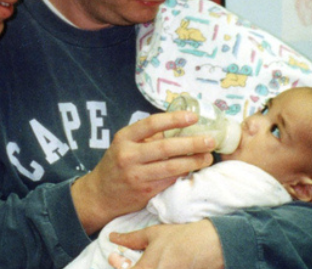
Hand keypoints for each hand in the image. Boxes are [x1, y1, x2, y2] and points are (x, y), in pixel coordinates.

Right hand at [71, 111, 214, 233]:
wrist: (101, 195)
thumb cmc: (117, 164)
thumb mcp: (124, 144)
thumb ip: (147, 136)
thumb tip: (178, 125)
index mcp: (124, 138)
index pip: (151, 124)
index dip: (174, 119)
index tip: (193, 117)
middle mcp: (129, 155)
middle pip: (165, 147)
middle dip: (192, 143)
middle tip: (210, 140)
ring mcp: (137, 175)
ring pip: (171, 168)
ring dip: (193, 162)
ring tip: (208, 157)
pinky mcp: (145, 192)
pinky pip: (169, 181)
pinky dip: (183, 175)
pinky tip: (194, 170)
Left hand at [109, 220, 223, 268]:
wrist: (211, 246)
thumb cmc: (181, 238)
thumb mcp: (153, 234)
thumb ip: (131, 238)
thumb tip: (113, 237)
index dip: (116, 264)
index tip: (114, 255)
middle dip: (128, 267)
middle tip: (126, 260)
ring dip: (140, 268)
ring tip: (142, 261)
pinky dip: (151, 268)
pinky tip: (154, 263)